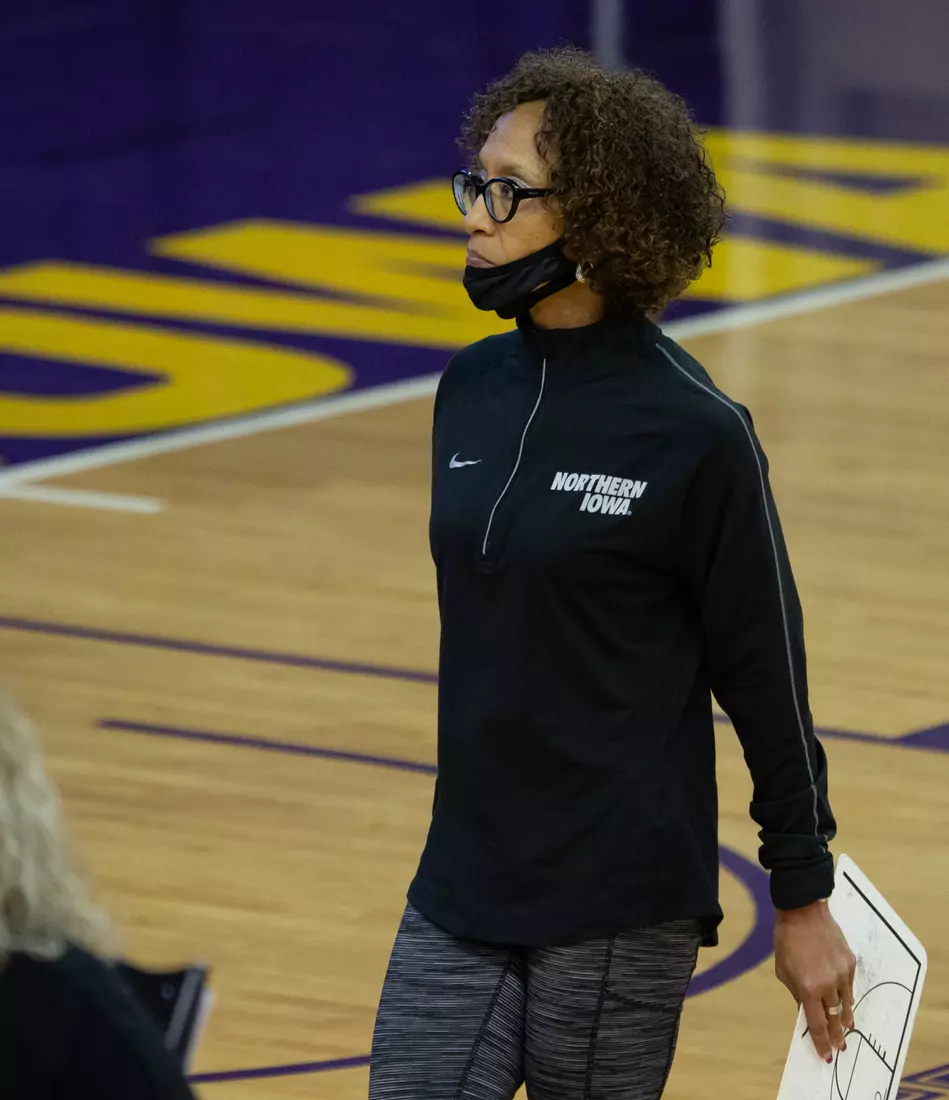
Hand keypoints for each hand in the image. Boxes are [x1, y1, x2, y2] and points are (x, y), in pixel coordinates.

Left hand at [774, 900, 855, 1062]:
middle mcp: (829, 984)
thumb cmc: (787, 940)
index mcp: (809, 988)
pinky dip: (846, 995)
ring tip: (846, 1028)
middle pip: (836, 1018)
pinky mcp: (850, 963)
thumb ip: (797, 994)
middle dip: (837, 1035)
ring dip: (845, 1017)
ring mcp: (842, 973)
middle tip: (840, 1048)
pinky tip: (844, 1000)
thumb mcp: (784, 971)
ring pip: (846, 1003)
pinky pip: (849, 985)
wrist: (803, 911)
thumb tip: (807, 1012)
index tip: (826, 1056)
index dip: (822, 1042)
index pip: (818, 1024)